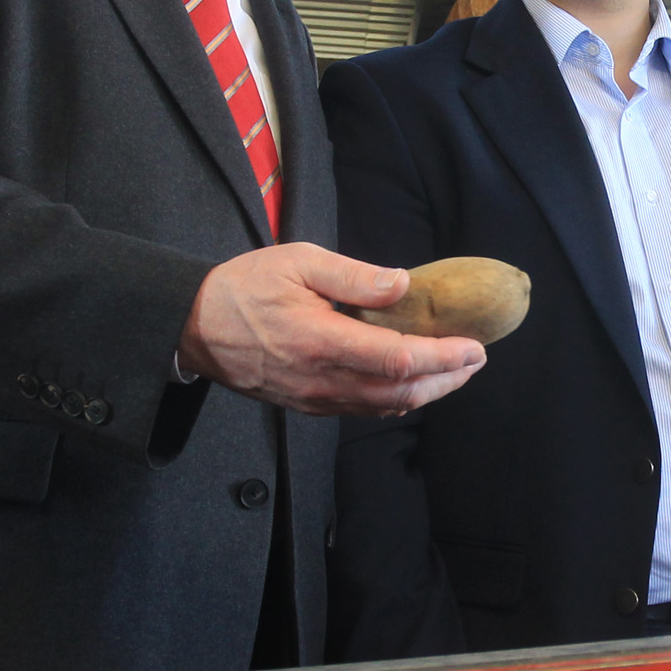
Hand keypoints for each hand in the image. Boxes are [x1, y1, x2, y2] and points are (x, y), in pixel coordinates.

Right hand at [177, 244, 485, 415]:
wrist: (194, 326)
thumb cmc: (245, 287)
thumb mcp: (298, 261)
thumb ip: (353, 276)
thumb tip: (401, 284)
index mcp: (321, 340)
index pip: (397, 359)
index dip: (442, 357)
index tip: (473, 347)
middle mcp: (321, 379)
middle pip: (400, 392)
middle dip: (446, 379)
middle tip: (476, 361)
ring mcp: (314, 398)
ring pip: (383, 406)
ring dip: (426, 392)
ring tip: (454, 372)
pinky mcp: (307, 404)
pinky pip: (361, 408)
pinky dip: (395, 398)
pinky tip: (413, 383)